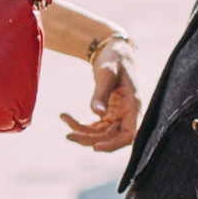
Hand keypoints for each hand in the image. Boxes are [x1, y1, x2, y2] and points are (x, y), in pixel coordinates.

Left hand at [59, 37, 139, 152]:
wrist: (113, 51)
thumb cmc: (115, 58)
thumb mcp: (108, 72)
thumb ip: (101, 93)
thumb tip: (97, 114)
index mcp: (133, 106)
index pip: (129, 135)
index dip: (114, 145)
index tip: (96, 148)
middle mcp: (127, 115)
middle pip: (110, 137)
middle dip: (89, 138)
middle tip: (68, 135)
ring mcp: (117, 116)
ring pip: (100, 134)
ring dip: (81, 132)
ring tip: (64, 117)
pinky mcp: (107, 114)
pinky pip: (94, 127)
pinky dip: (79, 125)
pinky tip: (65, 117)